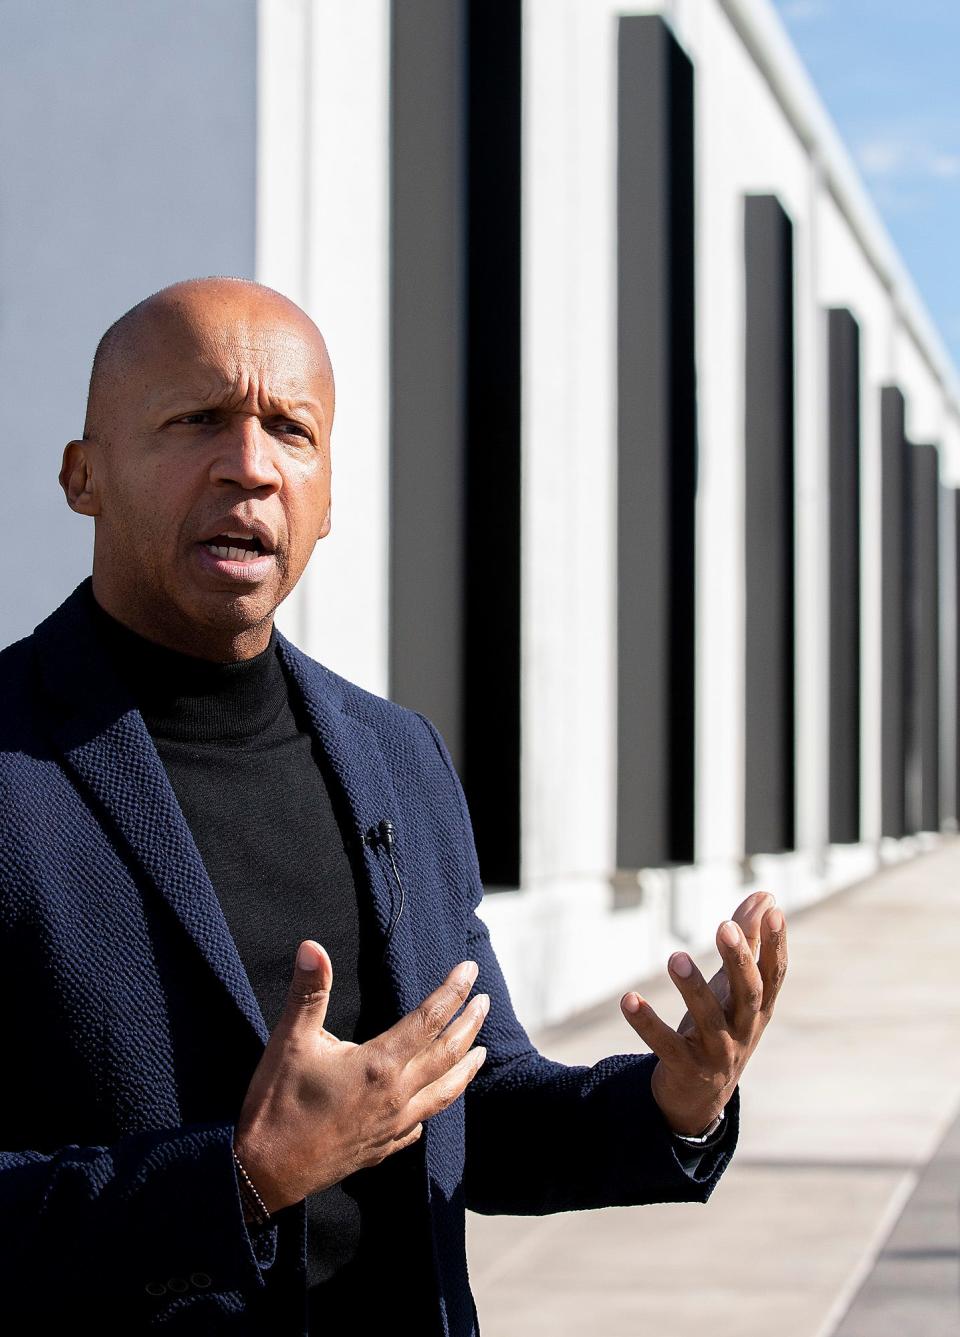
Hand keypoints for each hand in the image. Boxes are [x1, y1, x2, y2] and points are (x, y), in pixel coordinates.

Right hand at [234, 942, 488, 1212]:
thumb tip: (312, 947)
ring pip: (444, 1093)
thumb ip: (308, 993)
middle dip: (469, 1024)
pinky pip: (421, 1123)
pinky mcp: (382, 1148)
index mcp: (379, 1065)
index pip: (429, 1019)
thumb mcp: (289, 1042)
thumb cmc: (276, 1105)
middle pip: (447, 1054)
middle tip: (485, 1000)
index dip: (452, 991)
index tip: (469, 969)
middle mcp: (396, 1096)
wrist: (264, 1175)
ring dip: (466, 1068)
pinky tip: (436, 1100)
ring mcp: (392, 1126)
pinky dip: (436, 1104)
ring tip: (482, 1051)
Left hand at [620, 893, 786, 1135]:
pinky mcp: (686, 1069)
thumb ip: (748, 941)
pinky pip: (666, 1046)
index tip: (775, 912)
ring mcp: (718, 1053)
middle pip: (747, 994)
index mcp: (758, 1008)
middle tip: (724, 927)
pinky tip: (628, 999)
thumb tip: (766, 896)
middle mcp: (744, 1030)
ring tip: (675, 957)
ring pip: (709, 1019)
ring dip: (692, 987)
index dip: (777, 944)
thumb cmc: (722, 1026)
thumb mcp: (733, 987)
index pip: (774, 974)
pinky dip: (647, 1023)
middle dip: (738, 961)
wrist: (701, 1097)